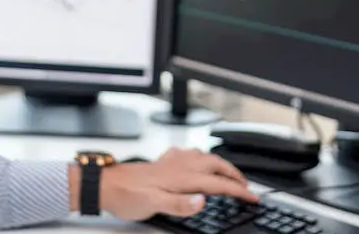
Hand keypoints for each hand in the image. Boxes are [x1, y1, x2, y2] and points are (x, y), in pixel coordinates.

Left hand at [100, 148, 258, 220]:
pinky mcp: (163, 162)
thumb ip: (180, 203)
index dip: (238, 191)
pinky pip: (190, 155)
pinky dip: (201, 157)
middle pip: (216, 166)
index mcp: (182, 177)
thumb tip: (203, 200)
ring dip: (221, 164)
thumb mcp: (154, 204)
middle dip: (235, 175)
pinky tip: (196, 159)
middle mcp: (180, 166)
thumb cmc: (127, 194)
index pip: (218, 184)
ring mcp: (172, 162)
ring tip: (228, 172)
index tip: (252, 197)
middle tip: (246, 186)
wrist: (106, 184)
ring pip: (205, 157)